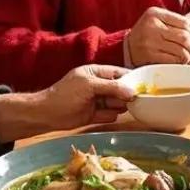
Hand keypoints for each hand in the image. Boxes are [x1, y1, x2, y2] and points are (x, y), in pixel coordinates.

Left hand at [0, 65, 134, 141]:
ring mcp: (99, 101)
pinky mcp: (96, 115)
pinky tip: (97, 115)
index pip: (120, 73)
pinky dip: (108, 116)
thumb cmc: (66, 94)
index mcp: (97, 73)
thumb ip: (112, 87)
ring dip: (116, 106)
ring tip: (104, 106)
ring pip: (119, 104)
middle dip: (124, 95)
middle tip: (124, 100)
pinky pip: (111, 115)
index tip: (143, 86)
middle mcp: (100, 86)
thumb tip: (133, 92)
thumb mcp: (89, 85)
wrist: (47, 114)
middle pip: (122, 90)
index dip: (131, 79)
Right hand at [127, 6, 189, 65]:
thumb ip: (174, 22)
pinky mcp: (149, 55)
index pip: (185, 23)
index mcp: (155, 13)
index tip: (189, 37)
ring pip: (181, 50)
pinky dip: (178, 62)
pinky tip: (175, 61)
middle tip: (188, 49)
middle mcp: (152, 25)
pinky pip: (173, 60)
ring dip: (186, 56)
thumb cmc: (146, 33)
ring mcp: (150, 41)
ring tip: (183, 56)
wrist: (126, 47)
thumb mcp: (156, 20)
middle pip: (184, 37)